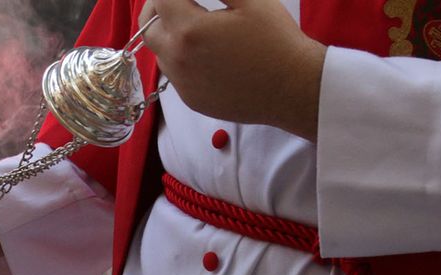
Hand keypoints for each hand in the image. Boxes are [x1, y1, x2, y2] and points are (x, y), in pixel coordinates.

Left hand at [141, 0, 326, 140]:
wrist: (292, 88)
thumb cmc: (276, 41)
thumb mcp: (250, 0)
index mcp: (190, 31)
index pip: (160, 1)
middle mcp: (178, 60)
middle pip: (148, 29)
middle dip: (157, 9)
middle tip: (176, 0)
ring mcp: (183, 84)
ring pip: (160, 53)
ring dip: (169, 34)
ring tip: (197, 24)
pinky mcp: (192, 99)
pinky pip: (176, 74)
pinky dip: (182, 57)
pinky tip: (208, 52)